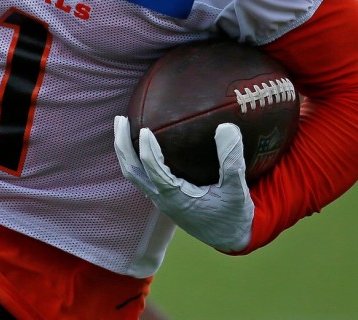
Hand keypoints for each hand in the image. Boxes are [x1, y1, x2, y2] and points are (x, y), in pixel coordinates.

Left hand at [113, 115, 254, 252]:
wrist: (230, 238)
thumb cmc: (233, 214)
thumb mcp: (237, 189)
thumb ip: (232, 160)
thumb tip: (226, 126)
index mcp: (177, 198)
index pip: (153, 171)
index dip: (147, 150)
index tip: (145, 129)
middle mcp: (163, 199)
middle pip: (132, 171)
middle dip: (122, 146)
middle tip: (121, 119)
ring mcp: (160, 199)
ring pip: (133, 174)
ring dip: (124, 151)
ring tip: (122, 125)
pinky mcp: (163, 197)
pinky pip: (141, 175)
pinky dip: (135, 158)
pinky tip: (140, 142)